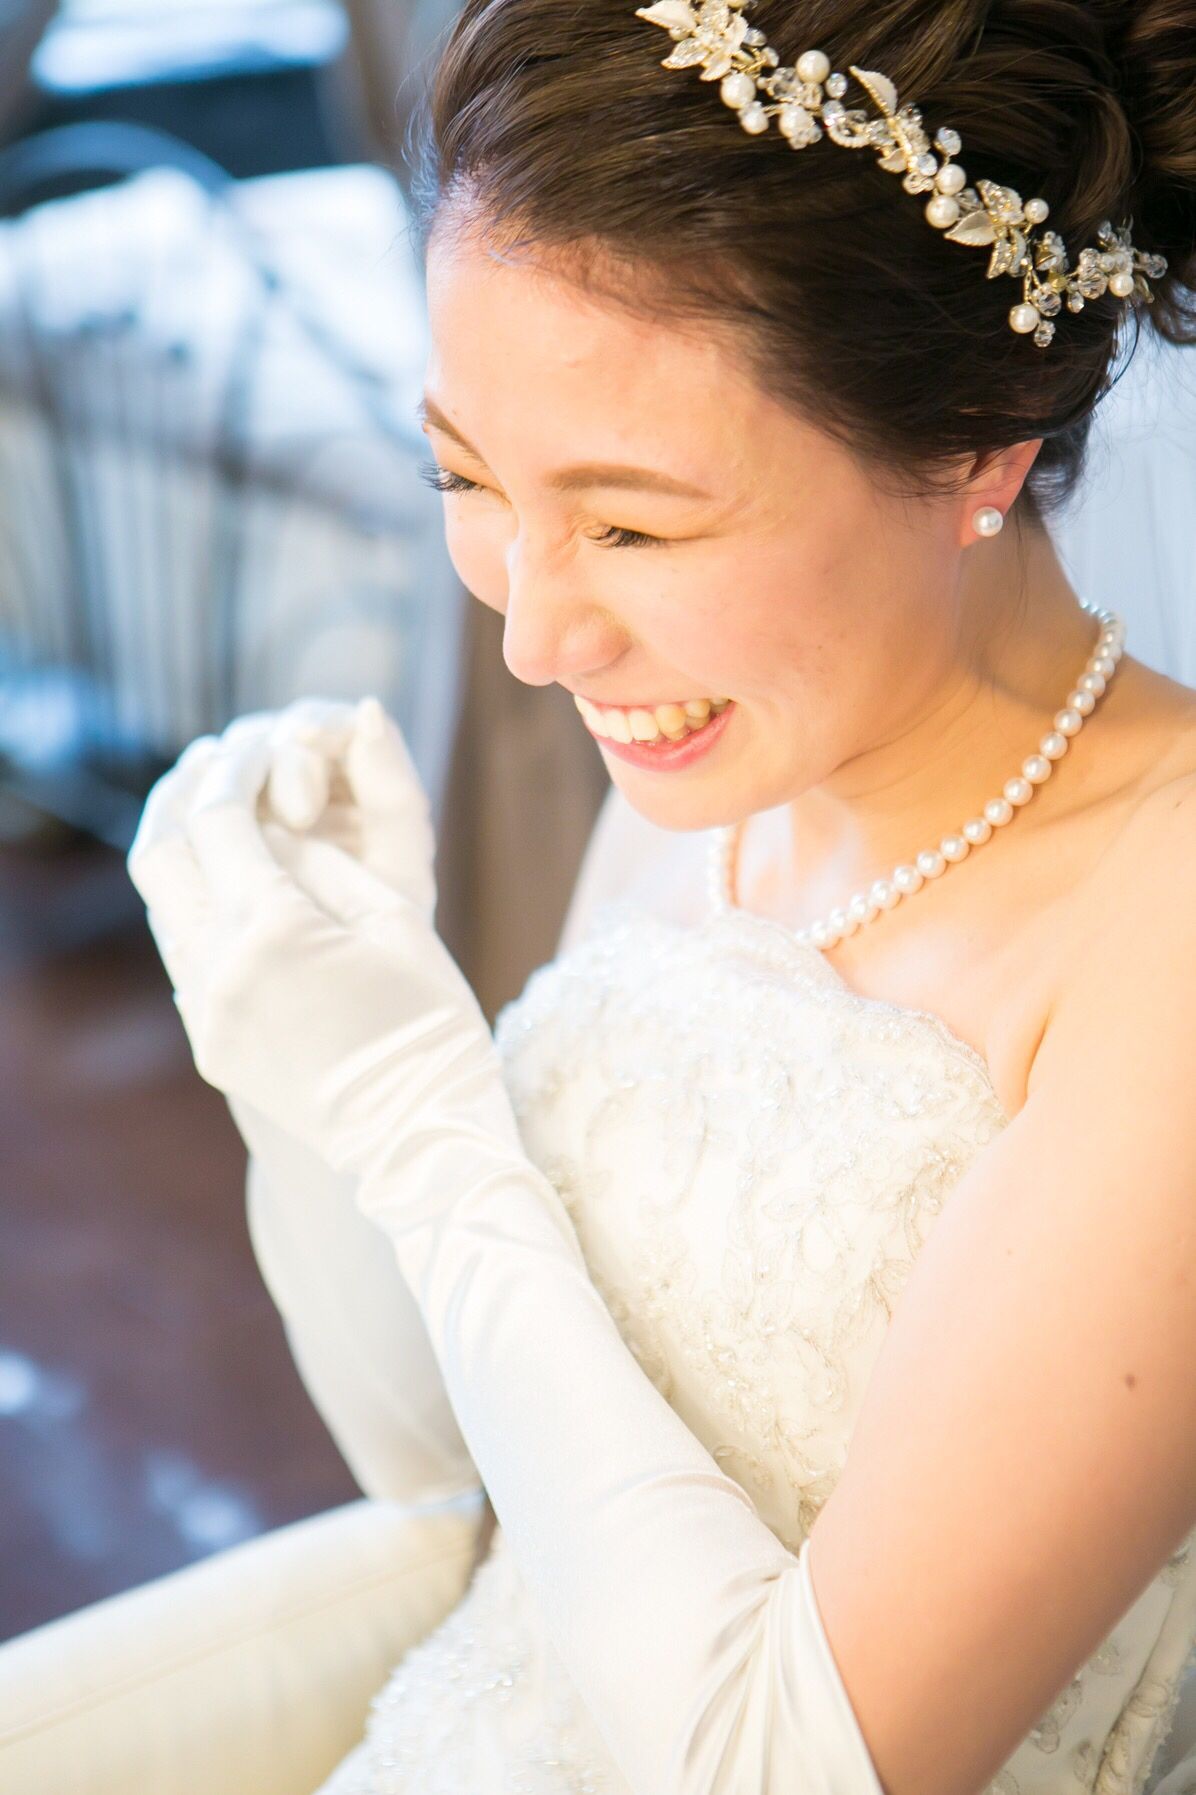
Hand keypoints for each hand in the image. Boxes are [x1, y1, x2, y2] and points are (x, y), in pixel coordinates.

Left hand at [126, 703, 503, 1184]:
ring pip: (164, 908)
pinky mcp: (210, 1045)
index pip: (220, 820)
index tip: (260, 747)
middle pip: (161, 855)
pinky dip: (201, 909)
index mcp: (271, 931)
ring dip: (187, 855)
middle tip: (220, 766)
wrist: (420, 1136)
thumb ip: (322, 860)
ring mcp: (206, 1015)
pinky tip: (239, 892)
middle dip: (185, 799)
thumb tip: (274, 831)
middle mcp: (219, 972)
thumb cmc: (430, 1021)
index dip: (237, 772)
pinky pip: (185, 957)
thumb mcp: (395, 916)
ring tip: (226, 822)